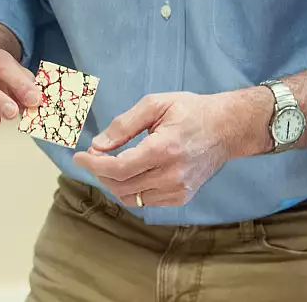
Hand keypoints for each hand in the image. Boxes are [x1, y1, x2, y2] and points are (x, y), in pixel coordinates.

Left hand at [72, 90, 255, 206]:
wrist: (227, 128)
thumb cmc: (190, 111)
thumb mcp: (155, 105)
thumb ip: (124, 125)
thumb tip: (98, 145)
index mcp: (164, 150)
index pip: (118, 168)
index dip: (93, 164)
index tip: (79, 156)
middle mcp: (172, 175)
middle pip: (121, 186)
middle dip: (99, 172)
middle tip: (93, 156)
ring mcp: (178, 190)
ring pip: (131, 198)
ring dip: (113, 183)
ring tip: (109, 163)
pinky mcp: (182, 197)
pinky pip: (146, 201)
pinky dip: (131, 189)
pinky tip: (129, 172)